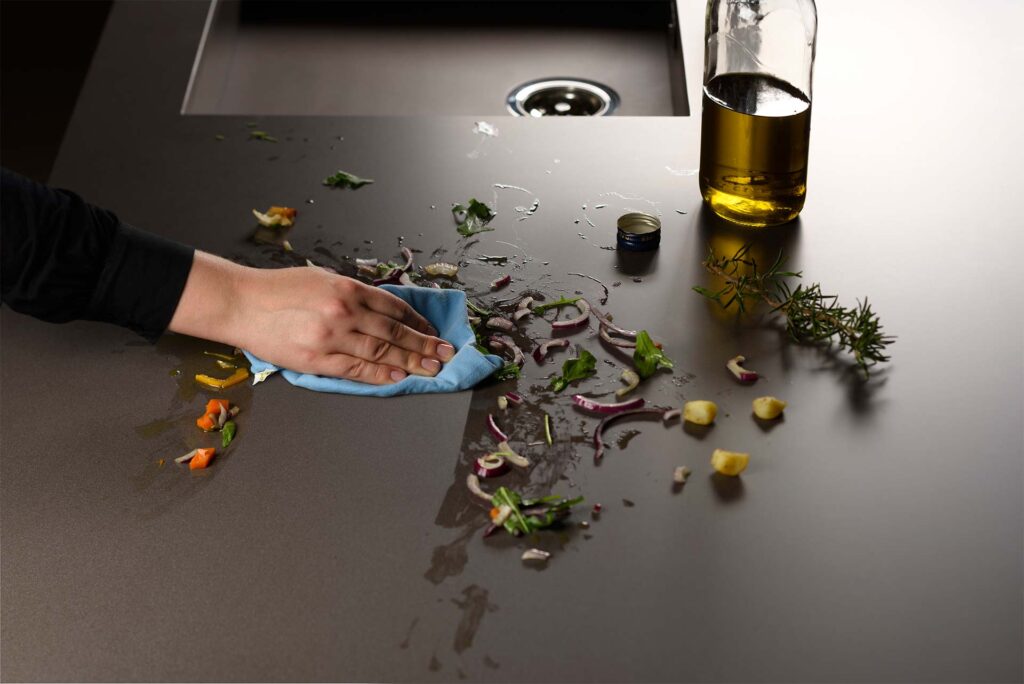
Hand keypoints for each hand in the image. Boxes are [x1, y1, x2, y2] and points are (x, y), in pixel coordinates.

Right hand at [169, 253, 454, 383]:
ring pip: (381, 351)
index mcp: (348, 288)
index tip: (432, 331)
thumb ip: (352, 294)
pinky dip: (380, 374)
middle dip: (423, 344)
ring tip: (432, 369)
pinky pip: (356, 369)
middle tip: (445, 354)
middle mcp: (345, 311)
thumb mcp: (321, 279)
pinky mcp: (317, 360)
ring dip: (410, 362)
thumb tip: (383, 311)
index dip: (417, 321)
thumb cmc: (279, 289)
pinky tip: (398, 378)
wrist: (241, 303)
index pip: (394, 307)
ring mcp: (332, 337)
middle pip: (394, 331)